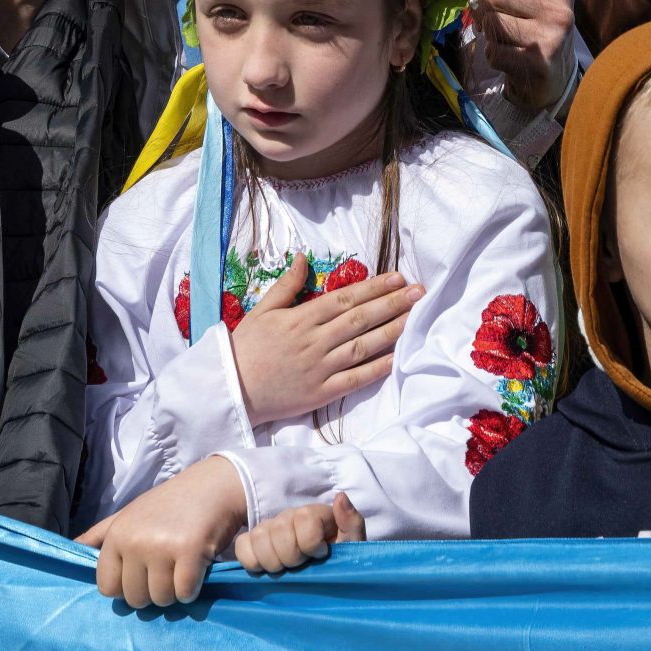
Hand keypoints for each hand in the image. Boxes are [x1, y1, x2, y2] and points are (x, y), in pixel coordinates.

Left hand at [77, 458, 249, 607]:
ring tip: (181, 566)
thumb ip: (100, 534)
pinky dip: (192, 589)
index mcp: (117, 534)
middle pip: (134, 598)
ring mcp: (162, 547)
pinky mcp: (190, 552)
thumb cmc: (169, 503)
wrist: (214, 485)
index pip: (107, 587)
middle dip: (152, 591)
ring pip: (160, 599)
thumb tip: (70, 549)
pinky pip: (184, 593)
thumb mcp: (129, 513)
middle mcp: (135, 541)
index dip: (126, 586)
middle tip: (166, 568)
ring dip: (174, 591)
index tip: (142, 572)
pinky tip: (197, 568)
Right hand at [227, 253, 421, 427]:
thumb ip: (286, 284)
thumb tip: (303, 257)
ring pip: (363, 346)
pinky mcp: (322, 393)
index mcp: (301, 318)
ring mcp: (320, 368)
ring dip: (392, 331)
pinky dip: (378, 368)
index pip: (345, 298)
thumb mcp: (262, 309)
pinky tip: (398, 357)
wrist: (231, 389)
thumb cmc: (246, 347)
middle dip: (392, 303)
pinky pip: (355, 379)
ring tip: (415, 318)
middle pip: (360, 318)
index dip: (374, 287)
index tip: (398, 278)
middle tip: (419, 292)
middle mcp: (315, 341)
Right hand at [233, 492, 364, 576]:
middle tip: (302, 566)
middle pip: (280, 529)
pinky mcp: (252, 543)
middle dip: (292, 556)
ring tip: (286, 570)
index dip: (311, 544)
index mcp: (314, 514)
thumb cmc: (340, 563)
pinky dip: (252, 561)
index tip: (321, 555)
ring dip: (273, 561)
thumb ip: (351, 523)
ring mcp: (269, 529)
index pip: (304, 518)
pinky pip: (242, 546)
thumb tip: (340, 497)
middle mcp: (289, 516)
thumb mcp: (354, 546)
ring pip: (260, 537)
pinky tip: (266, 569)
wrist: (324, 584)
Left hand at [468, 0, 575, 110]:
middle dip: (482, 6)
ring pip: (493, 21)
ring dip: (487, 31)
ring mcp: (550, 38)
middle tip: (484, 19)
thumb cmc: (538, 35)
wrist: (556, 80)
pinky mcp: (537, 64)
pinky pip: (493, 51)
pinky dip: (491, 54)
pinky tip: (506, 57)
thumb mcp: (533, 4)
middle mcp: (558, 12)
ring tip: (498, 38)